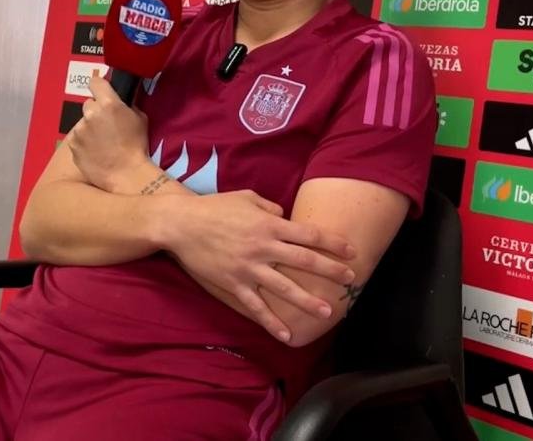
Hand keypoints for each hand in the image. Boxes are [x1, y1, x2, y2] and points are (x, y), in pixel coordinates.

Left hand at [67, 75, 149, 190]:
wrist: (127, 174)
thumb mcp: (140, 119)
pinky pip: (77, 138)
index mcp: (109, 104)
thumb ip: (126, 106)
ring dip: (89, 129)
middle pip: (89, 104)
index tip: (102, 94)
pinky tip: (95, 152)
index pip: (96, 82)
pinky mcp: (72, 145)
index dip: (99, 87)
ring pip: (82, 123)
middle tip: (106, 126)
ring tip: (101, 143)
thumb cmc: (137, 146)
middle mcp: (90, 114)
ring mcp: (79, 130)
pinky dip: (84, 143)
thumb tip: (119, 103)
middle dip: (96, 112)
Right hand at [161, 190, 357, 342]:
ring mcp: (249, 268)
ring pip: (285, 288)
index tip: (351, 251)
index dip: (333, 243)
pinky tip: (286, 334)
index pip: (309, 234)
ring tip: (327, 312)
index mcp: (269, 224)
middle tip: (351, 280)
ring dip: (308, 301)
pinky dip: (272, 322)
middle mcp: (264, 247)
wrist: (181, 224)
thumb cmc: (215, 207)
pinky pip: (256, 307)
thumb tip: (285, 217)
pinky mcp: (233, 284)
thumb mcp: (246, 198)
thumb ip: (270, 208)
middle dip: (331, 270)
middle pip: (305, 261)